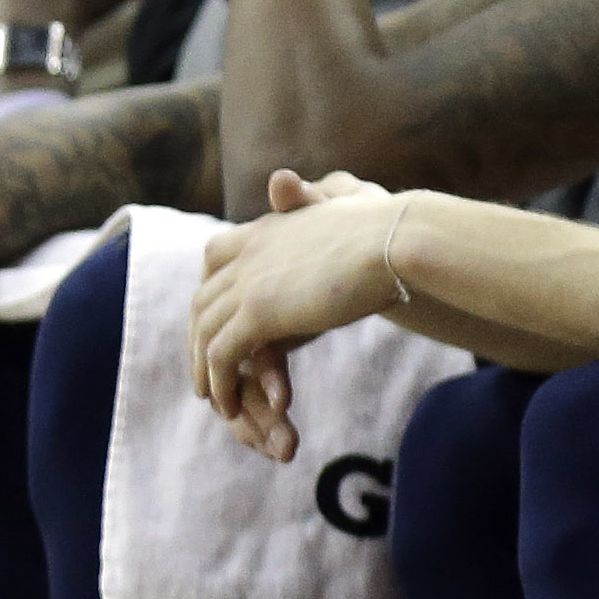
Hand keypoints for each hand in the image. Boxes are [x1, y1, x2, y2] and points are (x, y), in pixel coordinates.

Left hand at [186, 170, 404, 459]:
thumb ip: (319, 214)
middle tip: (205, 370)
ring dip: (204, 369)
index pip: (216, 255)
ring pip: (206, 330)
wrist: (399, 240)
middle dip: (200, 337)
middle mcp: (251, 250)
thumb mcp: (347, 217)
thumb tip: (304, 194)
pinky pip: (223, 353)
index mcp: (270, 227)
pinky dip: (220, 382)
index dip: (211, 290)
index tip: (215, 319)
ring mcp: (250, 280)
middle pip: (204, 298)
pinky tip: (230, 405)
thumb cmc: (391, 230)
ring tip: (214, 399)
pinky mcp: (259, 311)